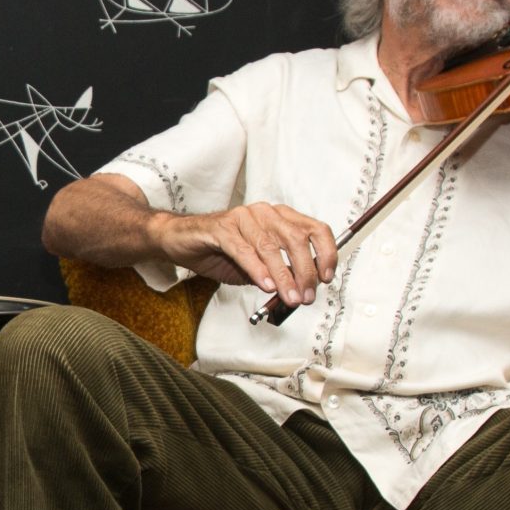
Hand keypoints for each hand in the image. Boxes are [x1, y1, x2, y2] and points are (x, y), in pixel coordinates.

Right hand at [149, 202, 336, 306]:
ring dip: (283, 276)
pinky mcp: (221, 228)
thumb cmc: (221, 251)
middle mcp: (265, 213)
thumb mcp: (259, 267)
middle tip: (306, 296)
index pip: (315, 229)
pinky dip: (258, 270)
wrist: (182, 242)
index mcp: (280, 218)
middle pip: (296, 238)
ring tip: (289, 297)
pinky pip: (244, 250)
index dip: (326, 253)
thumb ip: (280, 274)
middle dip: (306, 271)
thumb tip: (301, 293)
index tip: (326, 278)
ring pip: (271, 246)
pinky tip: (265, 285)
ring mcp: (243, 217)